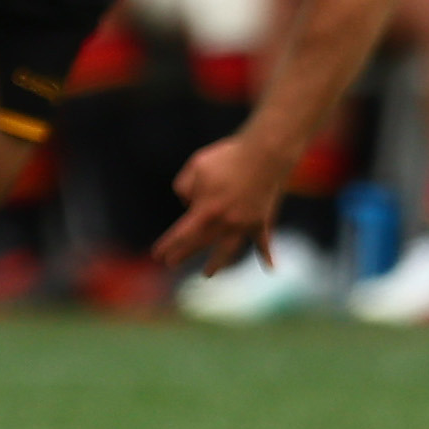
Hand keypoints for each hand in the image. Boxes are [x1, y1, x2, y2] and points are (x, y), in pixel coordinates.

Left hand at [152, 132, 297, 275]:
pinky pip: (264, 241)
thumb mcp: (195, 167)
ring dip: (217, 263)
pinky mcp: (262, 220)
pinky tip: (270, 268)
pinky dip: (267, 254)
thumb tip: (188, 205)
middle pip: (201, 243)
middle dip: (184, 254)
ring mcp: (245, 223)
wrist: (264, 154)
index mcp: (206, 210)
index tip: (157, 255)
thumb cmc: (227, 158)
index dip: (169, 245)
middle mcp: (225, 222)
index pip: (182, 233)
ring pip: (229, 249)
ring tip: (208, 273)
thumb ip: (184, 188)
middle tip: (170, 263)